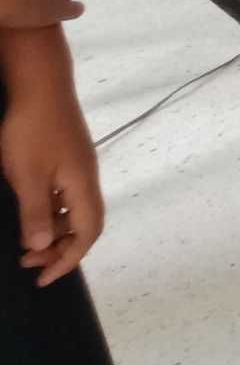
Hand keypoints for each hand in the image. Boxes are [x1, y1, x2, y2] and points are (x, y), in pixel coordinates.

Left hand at [1, 37, 103, 285]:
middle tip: (29, 266)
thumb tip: (44, 248)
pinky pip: (66, 195)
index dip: (69, 260)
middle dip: (61, 250)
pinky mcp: (68, 155)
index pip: (88, 232)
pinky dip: (52, 213)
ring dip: (54, 232)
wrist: (40, 84)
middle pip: (86, 223)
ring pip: (74, 209)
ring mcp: (78, 165)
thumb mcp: (26, 177)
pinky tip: (32, 212)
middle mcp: (87, 177)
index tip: (42, 279)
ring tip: (26, 244)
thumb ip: (35, 214)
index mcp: (82, 185)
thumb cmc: (32, 131)